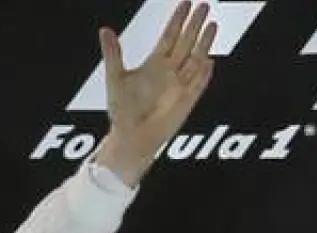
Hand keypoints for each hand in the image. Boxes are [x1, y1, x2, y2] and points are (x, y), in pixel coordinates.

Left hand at [92, 1, 217, 185]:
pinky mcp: (185, 101)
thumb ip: (113, 53)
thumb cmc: (122, 111)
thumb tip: (104, 30)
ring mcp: (180, 85)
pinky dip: (203, 74)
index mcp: (155, 64)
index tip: (186, 3)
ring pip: (195, 59)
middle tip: (204, 5)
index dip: (178, 19)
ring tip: (212, 25)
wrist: (130, 137)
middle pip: (186, 42)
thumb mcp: (115, 77)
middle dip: (195, 24)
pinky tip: (209, 60)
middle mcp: (170, 72)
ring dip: (204, 43)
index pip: (170, 36)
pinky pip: (197, 85)